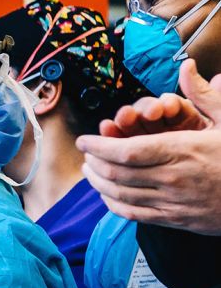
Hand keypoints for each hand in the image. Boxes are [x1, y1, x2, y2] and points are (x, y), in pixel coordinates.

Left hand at [78, 59, 220, 233]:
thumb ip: (204, 96)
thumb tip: (186, 67)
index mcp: (183, 151)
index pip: (127, 151)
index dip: (98, 147)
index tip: (84, 140)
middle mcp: (174, 179)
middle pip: (117, 173)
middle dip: (94, 163)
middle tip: (85, 154)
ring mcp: (173, 202)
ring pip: (121, 195)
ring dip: (98, 183)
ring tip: (90, 171)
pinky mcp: (176, 220)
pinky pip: (134, 214)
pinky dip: (113, 204)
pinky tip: (108, 194)